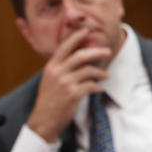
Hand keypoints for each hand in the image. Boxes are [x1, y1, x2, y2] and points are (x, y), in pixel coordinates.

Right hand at [26, 28, 110, 142]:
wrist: (43, 120)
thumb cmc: (49, 100)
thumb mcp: (49, 80)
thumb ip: (60, 68)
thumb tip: (78, 56)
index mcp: (51, 67)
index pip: (64, 47)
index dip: (76, 37)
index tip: (86, 30)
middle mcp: (57, 73)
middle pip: (81, 56)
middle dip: (97, 52)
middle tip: (108, 51)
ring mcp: (65, 83)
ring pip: (89, 70)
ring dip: (100, 72)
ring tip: (105, 76)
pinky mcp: (73, 94)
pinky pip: (92, 85)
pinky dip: (98, 86)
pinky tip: (99, 88)